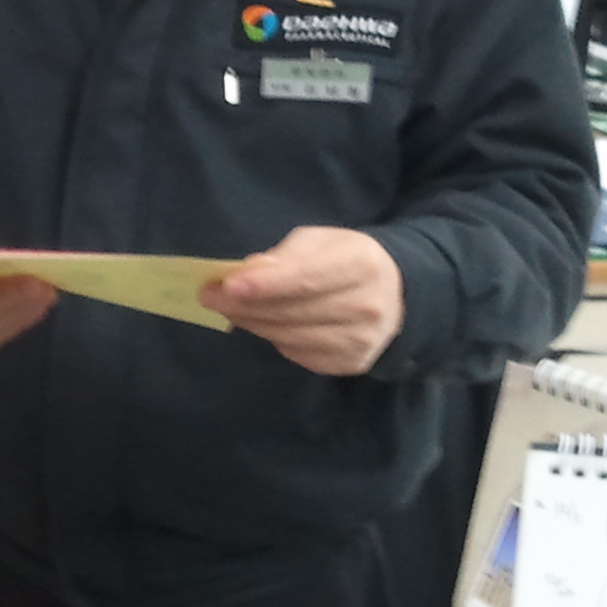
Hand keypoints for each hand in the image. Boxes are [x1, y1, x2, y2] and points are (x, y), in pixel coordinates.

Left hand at [202, 226, 403, 376]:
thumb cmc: (347, 259)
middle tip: (210, 297)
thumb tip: (247, 274)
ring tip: (228, 310)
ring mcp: (362, 341)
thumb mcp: (321, 242)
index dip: (264, 285)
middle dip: (245, 306)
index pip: (306, 279)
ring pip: (292, 337)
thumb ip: (285, 256)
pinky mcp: (351, 364)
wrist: (396, 294)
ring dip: (253, 324)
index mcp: (362, 264)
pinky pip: (299, 354)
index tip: (226, 286)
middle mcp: (367, 306)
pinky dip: (274, 338)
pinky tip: (262, 324)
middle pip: (293, 312)